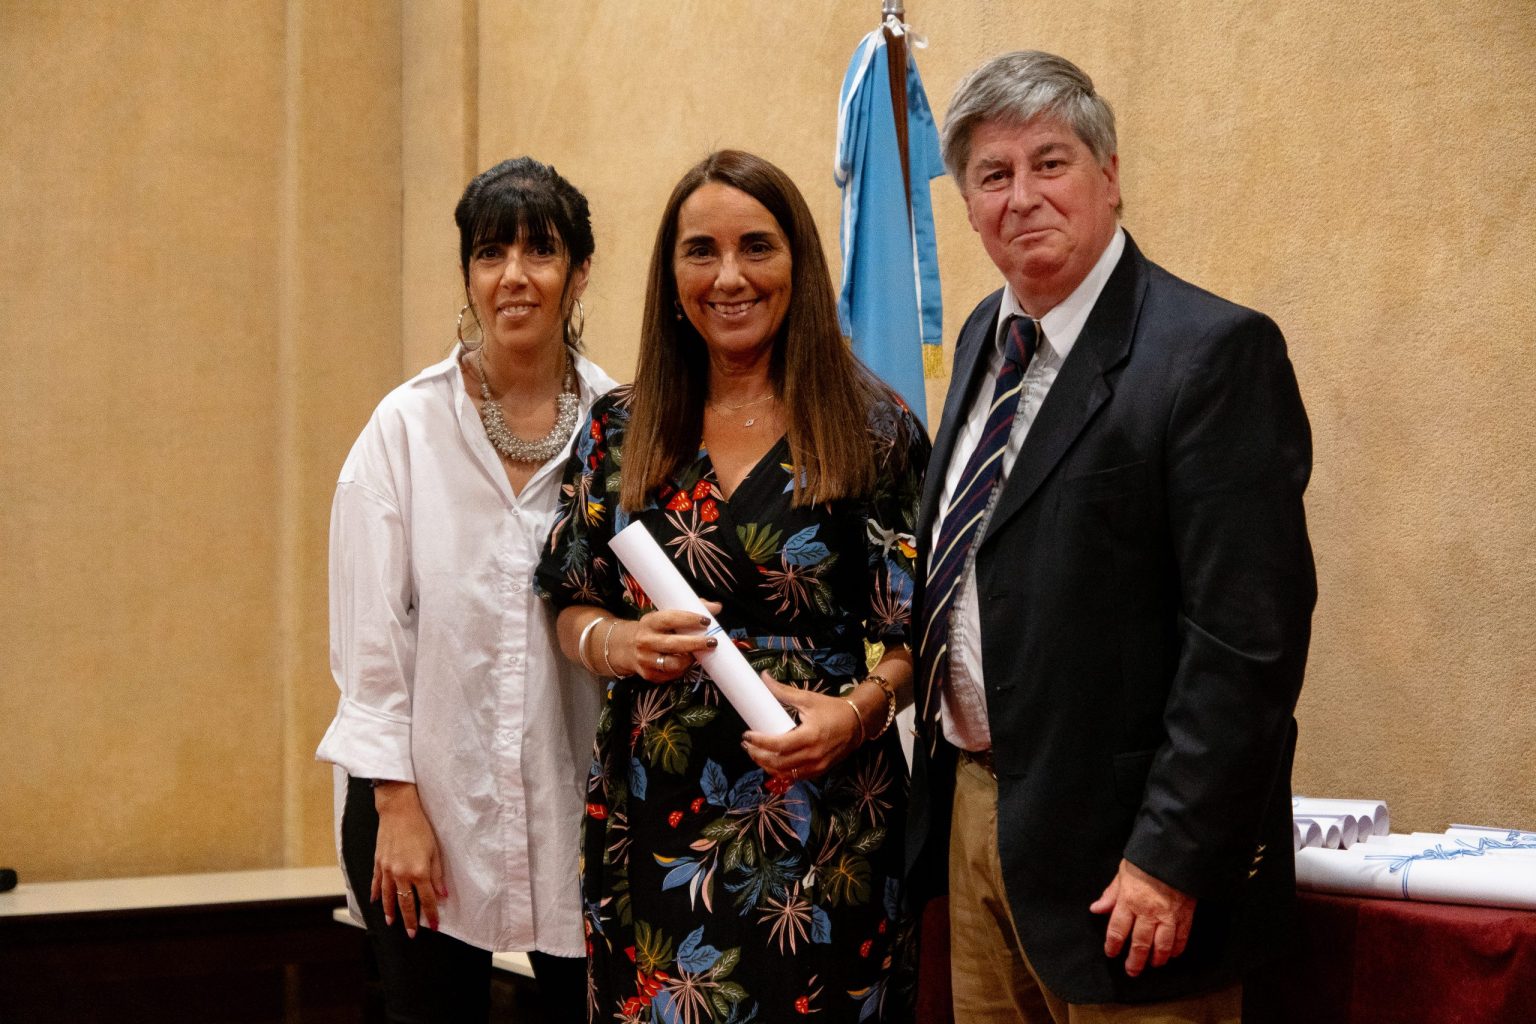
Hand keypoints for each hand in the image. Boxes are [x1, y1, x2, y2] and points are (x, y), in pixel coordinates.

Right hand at [370, 781, 446, 936]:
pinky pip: (376, 884)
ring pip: (388, 898)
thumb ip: (438, 875)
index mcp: (418, 872)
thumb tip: (442, 895)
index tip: (434, 926)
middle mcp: (401, 875)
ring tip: (392, 923)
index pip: (427, 900)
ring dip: (391, 912)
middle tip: (412, 934)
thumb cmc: (420, 828)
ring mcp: (387, 870)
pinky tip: (376, 903)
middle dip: (410, 921)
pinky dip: (376, 895)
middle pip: (406, 904)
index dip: (431, 915)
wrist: (399, 811)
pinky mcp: (378, 863)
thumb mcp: (435, 851)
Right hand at [615, 602, 719, 682]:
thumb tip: (716, 607)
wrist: (628, 648)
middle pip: (673, 644)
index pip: (670, 619)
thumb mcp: (666, 616)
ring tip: (700, 654)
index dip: (689, 619)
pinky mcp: (649, 675)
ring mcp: (645, 660)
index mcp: (649, 622)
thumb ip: (691, 609)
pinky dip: (683, 669)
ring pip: (673, 663)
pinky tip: (688, 662)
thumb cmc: (656, 629)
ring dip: (690, 660)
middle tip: (713, 642)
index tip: (706, 620)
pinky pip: (672, 675)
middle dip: (695, 643)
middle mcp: (645, 641)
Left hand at [741, 674, 864, 779]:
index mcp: (810, 736)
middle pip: (778, 763)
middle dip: (758, 756)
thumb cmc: (832, 709)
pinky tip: (772, 763)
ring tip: (755, 754)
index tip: (747, 735)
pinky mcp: (820, 771)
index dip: (759, 742)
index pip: (778, 745)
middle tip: (746, 746)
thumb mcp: (808, 698)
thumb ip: (783, 691)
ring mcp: (817, 766)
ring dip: (767, 766)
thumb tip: (764, 677)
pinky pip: (795, 777)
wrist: (858, 723)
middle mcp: (813, 755)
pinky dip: (781, 772)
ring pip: (785, 774)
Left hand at [1089, 858, 1195, 975]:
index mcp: (1129, 901)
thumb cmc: (1146, 860)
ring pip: (1162, 946)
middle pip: (1139, 944)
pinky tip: (1172, 955)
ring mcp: (1168, 916)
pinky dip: (1176, 949)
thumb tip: (1096, 909)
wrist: (1175, 853)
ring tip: (1152, 966)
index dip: (1113, 945)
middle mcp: (1148, 912)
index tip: (1111, 953)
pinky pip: (1181, 938)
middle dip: (1134, 960)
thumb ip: (1111, 894)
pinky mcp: (1185, 915)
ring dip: (1156, 959)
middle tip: (1131, 971)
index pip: (1117, 930)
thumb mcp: (1122, 872)